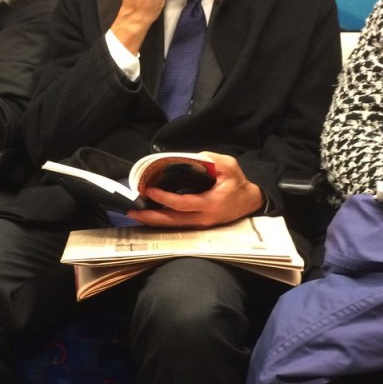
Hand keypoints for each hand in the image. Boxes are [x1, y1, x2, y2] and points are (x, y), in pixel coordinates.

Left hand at [128, 152, 263, 227]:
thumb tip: (188, 158)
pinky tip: (150, 214)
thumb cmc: (238, 182)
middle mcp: (203, 218)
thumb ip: (210, 160)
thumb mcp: (229, 165)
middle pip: (173, 220)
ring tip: (136, 213)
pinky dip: (162, 220)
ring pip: (173, 225)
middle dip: (151, 217)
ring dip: (153, 220)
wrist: (249, 201)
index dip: (164, 199)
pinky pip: (177, 224)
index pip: (183, 203)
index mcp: (210, 203)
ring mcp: (201, 224)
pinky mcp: (198, 225)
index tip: (149, 191)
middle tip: (132, 212)